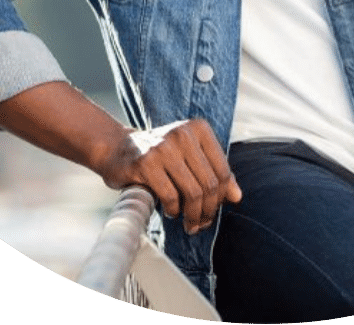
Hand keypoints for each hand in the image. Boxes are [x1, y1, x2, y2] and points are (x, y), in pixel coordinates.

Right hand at [96, 119, 241, 234]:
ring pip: (193, 192)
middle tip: (200, 223)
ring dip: (193, 215)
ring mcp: (163, 147)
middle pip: (209, 184)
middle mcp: (182, 133)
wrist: (117, 149)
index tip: (213, 210)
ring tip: (189, 223)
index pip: (222, 171)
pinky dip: (174, 210)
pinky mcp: (145, 163)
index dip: (221, 197)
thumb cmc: (158, 156)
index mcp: (198, 128)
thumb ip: (213, 173)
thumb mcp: (189, 158)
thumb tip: (236, 196)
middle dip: (208, 210)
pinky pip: (171, 196)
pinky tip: (170, 211)